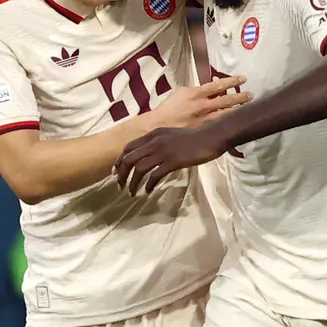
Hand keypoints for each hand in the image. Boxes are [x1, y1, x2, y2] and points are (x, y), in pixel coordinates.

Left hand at [115, 126, 229, 194]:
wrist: (211, 137)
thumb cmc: (194, 137)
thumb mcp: (171, 136)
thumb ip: (159, 142)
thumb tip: (149, 154)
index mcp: (153, 134)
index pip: (129, 147)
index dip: (119, 160)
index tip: (116, 172)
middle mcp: (155, 141)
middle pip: (129, 158)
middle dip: (122, 173)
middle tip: (120, 185)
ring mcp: (163, 151)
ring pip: (139, 168)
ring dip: (133, 182)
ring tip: (131, 192)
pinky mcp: (173, 161)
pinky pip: (155, 175)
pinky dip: (149, 184)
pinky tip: (148, 191)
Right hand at [149, 76, 252, 129]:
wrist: (158, 125)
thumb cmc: (169, 107)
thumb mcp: (182, 92)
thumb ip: (198, 90)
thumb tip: (213, 86)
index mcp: (195, 93)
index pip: (218, 85)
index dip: (232, 82)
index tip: (243, 79)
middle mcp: (202, 106)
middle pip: (226, 100)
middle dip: (240, 97)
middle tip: (251, 94)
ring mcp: (204, 120)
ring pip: (225, 113)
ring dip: (237, 109)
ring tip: (248, 106)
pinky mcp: (203, 130)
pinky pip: (219, 124)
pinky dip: (228, 120)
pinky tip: (236, 119)